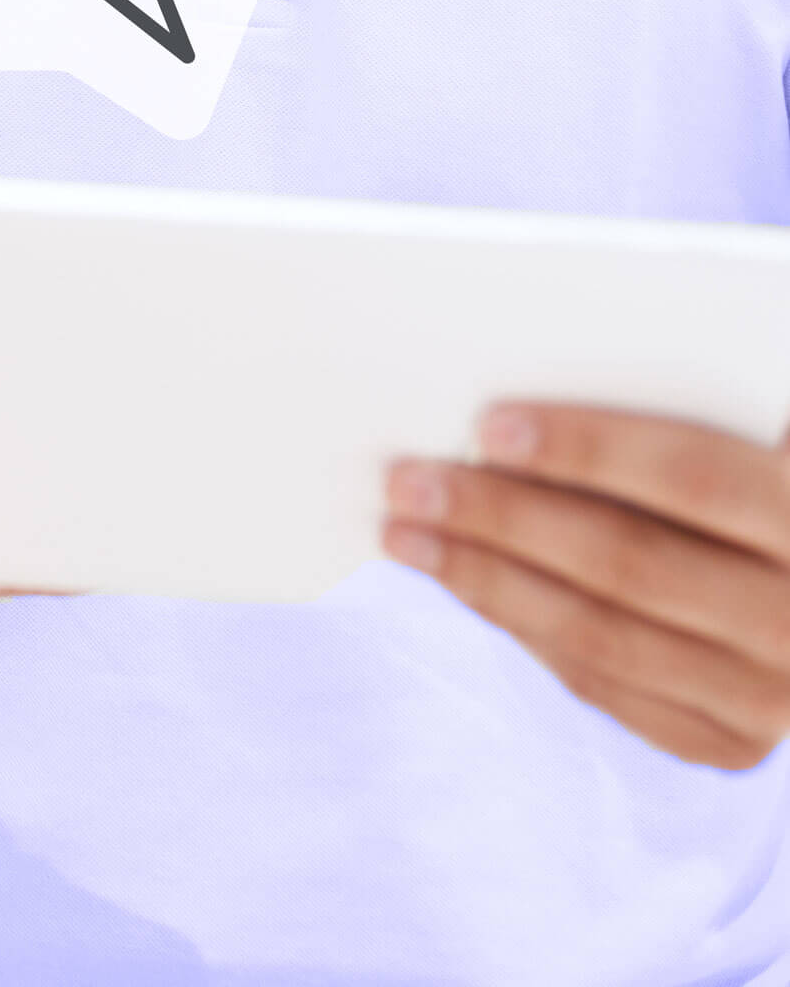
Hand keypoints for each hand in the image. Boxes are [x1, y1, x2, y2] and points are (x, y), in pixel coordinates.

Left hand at [384, 403, 789, 769]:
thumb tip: (518, 417)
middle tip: (408, 482)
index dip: (589, 448)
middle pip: (629, 562)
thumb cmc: (754, 507)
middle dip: (503, 518)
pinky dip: (520, 630)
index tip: (487, 423)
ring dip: (485, 581)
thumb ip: (675, 438)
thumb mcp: (746, 459)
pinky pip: (599, 682)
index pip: (695, 476)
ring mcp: (767, 694)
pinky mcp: (724, 742)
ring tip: (405, 534)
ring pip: (599, 633)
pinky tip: (460, 587)